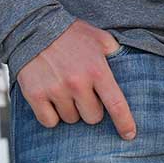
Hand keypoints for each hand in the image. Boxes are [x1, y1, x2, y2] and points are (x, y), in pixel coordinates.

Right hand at [15, 19, 136, 138]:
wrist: (33, 28)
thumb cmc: (70, 34)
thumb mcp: (100, 38)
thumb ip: (116, 53)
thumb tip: (131, 66)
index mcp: (97, 70)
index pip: (116, 105)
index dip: (125, 123)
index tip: (129, 135)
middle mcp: (77, 83)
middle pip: (92, 118)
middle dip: (90, 108)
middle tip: (83, 93)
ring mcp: (55, 90)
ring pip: (70, 119)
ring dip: (70, 109)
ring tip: (64, 89)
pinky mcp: (35, 95)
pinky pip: (49, 121)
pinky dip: (50, 115)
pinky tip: (50, 99)